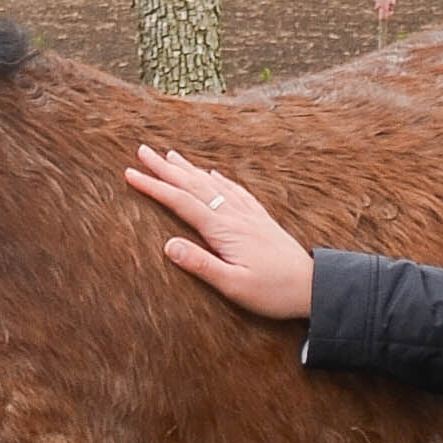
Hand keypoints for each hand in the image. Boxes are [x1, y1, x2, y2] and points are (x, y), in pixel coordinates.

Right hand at [124, 144, 314, 321]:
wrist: (313, 286)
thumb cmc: (273, 292)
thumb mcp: (233, 285)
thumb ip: (200, 264)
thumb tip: (168, 245)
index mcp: (223, 230)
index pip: (180, 202)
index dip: (154, 187)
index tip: (130, 173)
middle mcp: (234, 216)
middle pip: (193, 185)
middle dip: (165, 168)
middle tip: (142, 150)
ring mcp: (248, 215)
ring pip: (212, 184)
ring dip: (189, 169)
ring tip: (170, 154)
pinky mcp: (260, 219)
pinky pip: (234, 191)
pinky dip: (219, 180)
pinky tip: (213, 174)